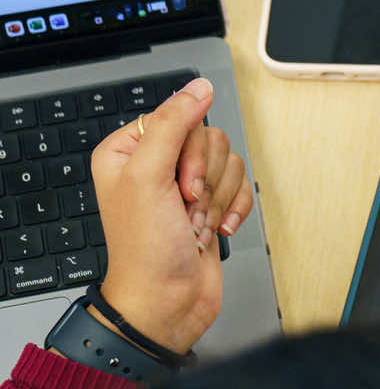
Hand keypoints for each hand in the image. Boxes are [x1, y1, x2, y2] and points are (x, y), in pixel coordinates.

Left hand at [91, 79, 256, 355]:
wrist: (168, 300)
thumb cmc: (145, 249)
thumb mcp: (148, 177)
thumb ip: (174, 124)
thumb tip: (199, 89)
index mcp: (129, 150)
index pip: (179, 119)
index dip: (189, 151)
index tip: (178, 182)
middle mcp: (156, 164)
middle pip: (209, 140)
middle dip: (205, 179)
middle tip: (185, 205)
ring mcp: (184, 186)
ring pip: (228, 163)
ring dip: (218, 199)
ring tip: (195, 223)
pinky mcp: (210, 204)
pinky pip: (240, 187)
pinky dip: (233, 210)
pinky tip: (214, 229)